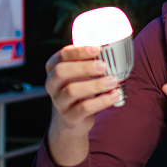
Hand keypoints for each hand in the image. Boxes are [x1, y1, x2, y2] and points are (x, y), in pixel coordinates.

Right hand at [44, 45, 120, 166]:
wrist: (73, 119)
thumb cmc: (80, 88)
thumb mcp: (79, 74)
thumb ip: (88, 62)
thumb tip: (111, 49)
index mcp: (54, 68)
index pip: (62, 55)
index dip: (79, 50)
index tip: (97, 48)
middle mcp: (52, 84)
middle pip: (61, 71)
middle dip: (84, 67)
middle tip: (103, 66)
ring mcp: (59, 101)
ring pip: (72, 90)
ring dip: (96, 85)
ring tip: (113, 81)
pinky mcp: (69, 116)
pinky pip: (84, 108)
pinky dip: (102, 101)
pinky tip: (114, 95)